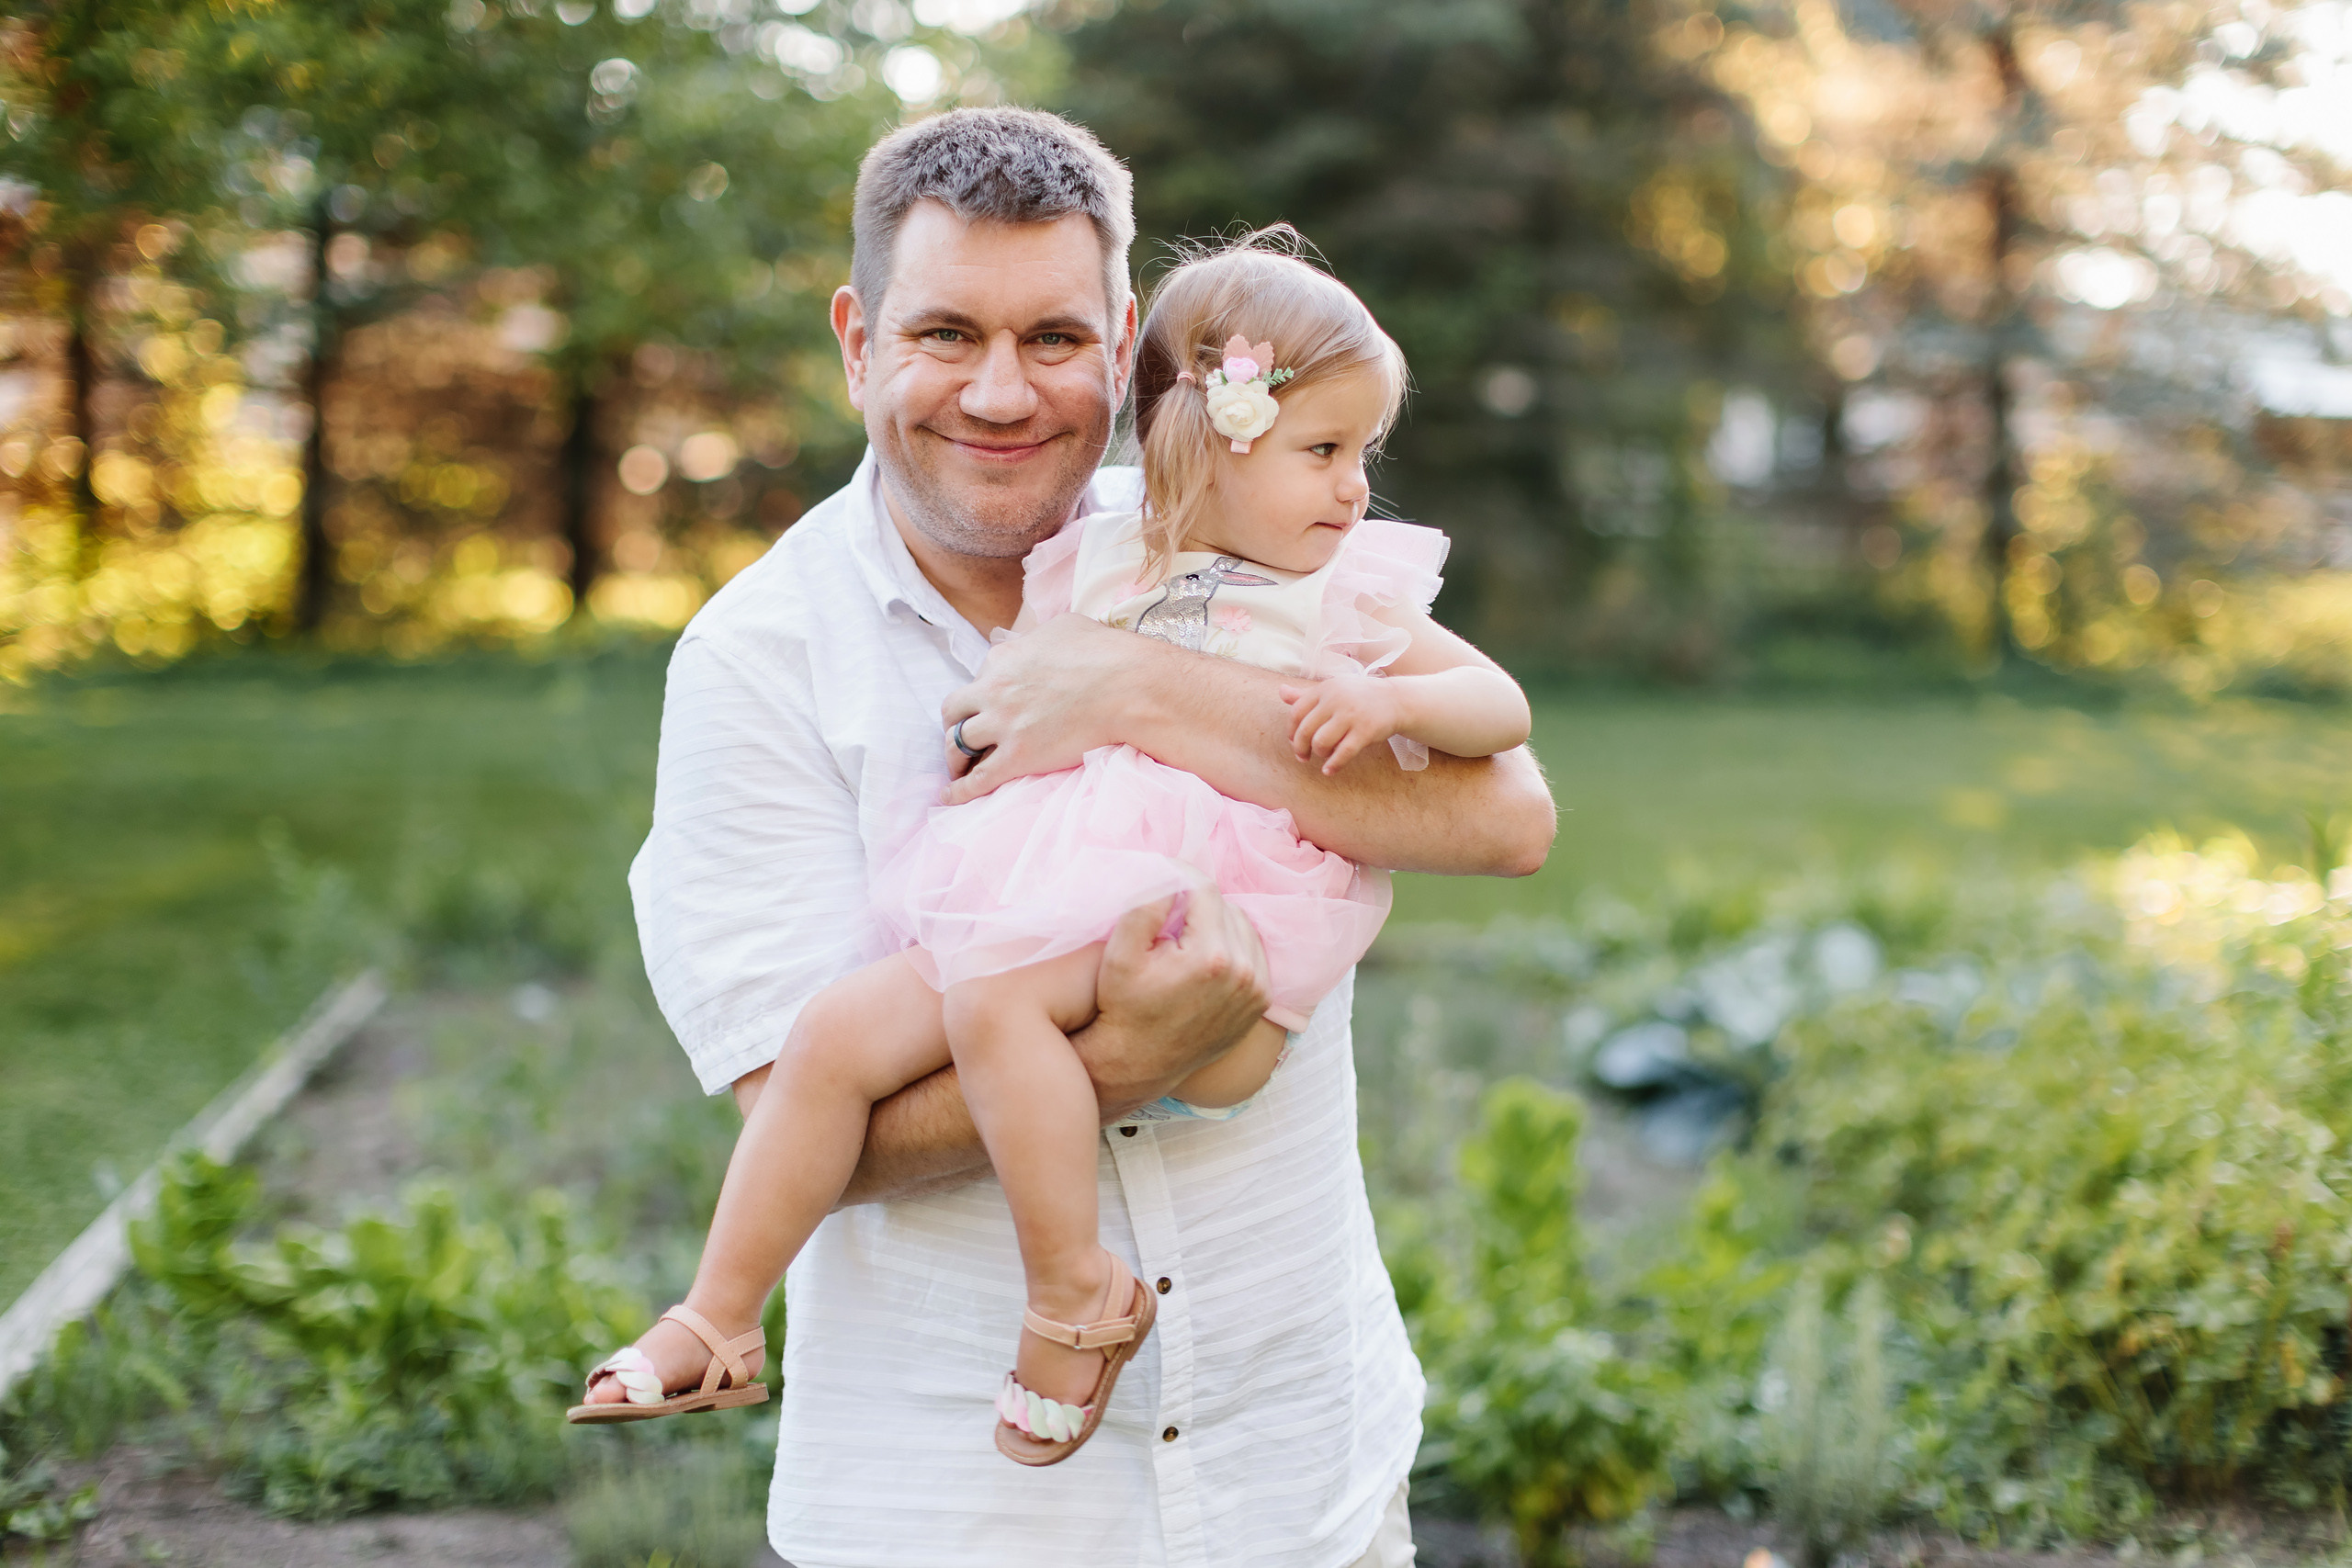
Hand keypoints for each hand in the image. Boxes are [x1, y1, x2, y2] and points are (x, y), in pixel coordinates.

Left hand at [940, 615, 1154, 803]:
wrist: (1127, 688)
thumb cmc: (1106, 654)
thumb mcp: (1064, 627)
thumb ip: (1040, 635)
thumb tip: (1038, 642)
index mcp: (1004, 658)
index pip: (981, 676)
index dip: (986, 693)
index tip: (994, 705)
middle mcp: (994, 689)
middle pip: (954, 710)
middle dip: (955, 724)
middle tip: (963, 735)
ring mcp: (1003, 724)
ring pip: (957, 743)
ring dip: (954, 757)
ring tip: (958, 767)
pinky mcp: (1016, 757)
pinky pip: (977, 779)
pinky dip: (959, 790)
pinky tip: (950, 798)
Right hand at [1076, 882, 1270, 1119]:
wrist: (1137, 1063)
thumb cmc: (1123, 1007)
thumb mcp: (1120, 954)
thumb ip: (1146, 905)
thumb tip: (1171, 873)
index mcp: (1210, 957)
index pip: (1204, 890)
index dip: (1182, 877)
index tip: (1165, 877)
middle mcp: (1243, 973)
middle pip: (1226, 907)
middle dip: (1198, 904)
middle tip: (1170, 915)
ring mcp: (1256, 990)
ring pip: (1243, 928)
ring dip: (1218, 923)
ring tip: (1187, 936)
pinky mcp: (1260, 1003)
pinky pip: (1254, 954)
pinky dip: (1233, 946)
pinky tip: (1206, 956)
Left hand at [1280, 675, 1402, 775]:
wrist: (1395, 700)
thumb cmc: (1358, 697)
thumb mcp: (1332, 690)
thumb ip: (1306, 695)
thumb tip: (1281, 692)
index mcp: (1325, 689)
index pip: (1297, 712)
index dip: (1292, 730)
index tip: (1294, 741)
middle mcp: (1336, 700)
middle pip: (1305, 730)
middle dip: (1300, 748)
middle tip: (1303, 756)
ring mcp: (1351, 715)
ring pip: (1321, 742)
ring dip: (1319, 754)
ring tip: (1323, 756)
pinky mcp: (1365, 731)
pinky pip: (1343, 753)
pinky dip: (1333, 765)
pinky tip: (1329, 770)